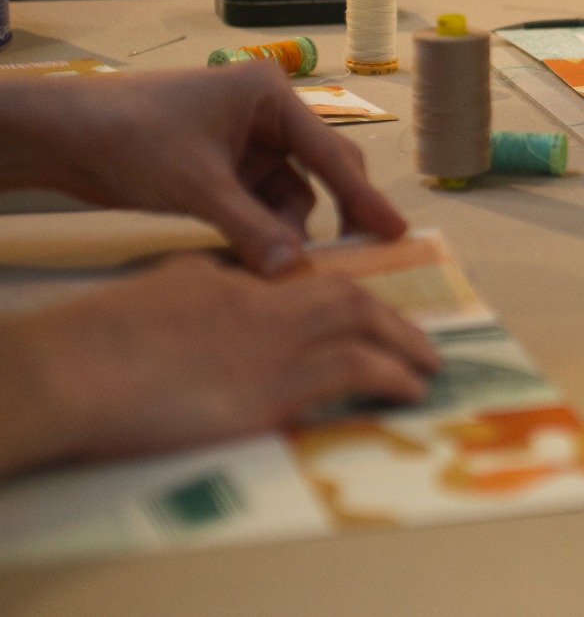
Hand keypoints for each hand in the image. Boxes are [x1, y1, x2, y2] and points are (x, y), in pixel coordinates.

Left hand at [0, 61, 405, 272]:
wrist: (59, 136)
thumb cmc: (130, 137)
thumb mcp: (198, 187)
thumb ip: (252, 230)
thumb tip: (297, 272)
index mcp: (270, 96)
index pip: (332, 153)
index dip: (365, 198)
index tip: (397, 231)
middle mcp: (266, 115)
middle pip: (321, 171)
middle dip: (333, 215)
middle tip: (357, 258)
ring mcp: (245, 143)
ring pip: (290, 195)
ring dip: (289, 231)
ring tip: (288, 271)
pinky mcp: (224, 169)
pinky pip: (261, 204)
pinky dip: (263, 232)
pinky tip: (261, 260)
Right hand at [0, 252, 438, 476]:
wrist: (70, 369)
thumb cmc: (91, 343)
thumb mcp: (151, 296)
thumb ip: (193, 287)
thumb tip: (217, 285)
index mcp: (225, 278)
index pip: (295, 282)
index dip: (336, 300)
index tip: (362, 317)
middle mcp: (259, 301)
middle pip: (342, 294)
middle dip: (386, 315)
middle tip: (416, 339)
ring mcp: (269, 340)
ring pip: (361, 322)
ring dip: (404, 343)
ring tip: (429, 366)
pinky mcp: (271, 385)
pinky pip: (354, 369)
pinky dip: (391, 374)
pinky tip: (410, 389)